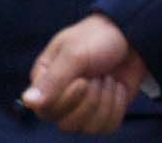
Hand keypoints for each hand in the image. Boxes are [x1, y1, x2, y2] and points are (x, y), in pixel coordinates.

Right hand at [21, 14, 148, 133]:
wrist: (132, 34)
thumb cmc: (99, 37)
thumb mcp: (74, 53)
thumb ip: (52, 79)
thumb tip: (29, 102)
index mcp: (45, 82)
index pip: (45, 110)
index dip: (67, 100)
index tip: (83, 81)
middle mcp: (60, 98)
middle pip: (66, 124)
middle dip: (90, 99)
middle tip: (99, 75)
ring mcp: (82, 107)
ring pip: (88, 128)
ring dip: (105, 100)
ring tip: (108, 78)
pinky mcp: (103, 112)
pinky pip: (106, 126)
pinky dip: (117, 106)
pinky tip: (118, 87)